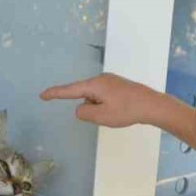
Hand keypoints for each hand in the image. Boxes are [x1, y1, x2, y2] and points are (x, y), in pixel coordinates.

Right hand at [40, 73, 166, 128]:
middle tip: (109, 115)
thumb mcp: (101, 116)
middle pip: (85, 97)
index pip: (69, 90)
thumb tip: (80, 108)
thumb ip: (84, 113)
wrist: (153, 105)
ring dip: (101, 108)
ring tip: (118, 113)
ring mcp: (111, 81)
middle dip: (91, 109)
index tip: (42, 95)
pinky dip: (108, 106)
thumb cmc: (126, 110)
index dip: (55, 93)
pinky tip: (121, 110)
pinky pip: (105, 98)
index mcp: (94, 84)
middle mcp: (101, 79)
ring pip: (95, 99)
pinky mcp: (118, 85)